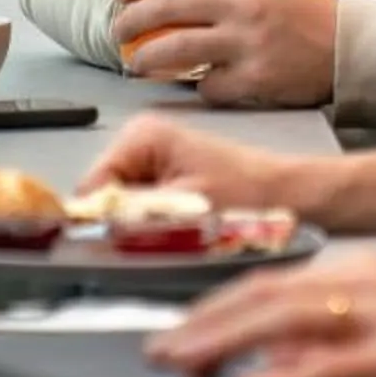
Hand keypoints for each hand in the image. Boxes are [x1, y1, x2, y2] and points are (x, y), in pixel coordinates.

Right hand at [79, 113, 307, 212]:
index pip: (91, 187)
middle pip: (103, 197)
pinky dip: (154, 224)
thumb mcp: (183, 208)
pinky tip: (181, 225)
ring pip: (120, 207)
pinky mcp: (163, 177)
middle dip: (124, 222)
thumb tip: (88, 226)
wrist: (286, 196)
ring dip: (141, 225)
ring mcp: (151, 158)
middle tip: (163, 232)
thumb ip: (131, 215)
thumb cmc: (249, 194)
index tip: (118, 241)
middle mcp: (141, 140)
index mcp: (142, 135)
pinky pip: (139, 209)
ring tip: (178, 227)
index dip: (101, 221)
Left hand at [111, 0, 337, 107]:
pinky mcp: (255, 79)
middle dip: (130, 22)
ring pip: (174, 49)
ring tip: (138, 64)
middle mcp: (240, 3)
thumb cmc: (303, 14)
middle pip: (163, 7)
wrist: (349, 46)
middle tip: (120, 34)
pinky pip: (209, 87)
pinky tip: (207, 86)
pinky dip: (201, 89)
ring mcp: (246, 42)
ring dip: (146, 59)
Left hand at [148, 251, 375, 376]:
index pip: (267, 283)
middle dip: (204, 325)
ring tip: (186, 365)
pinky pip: (334, 366)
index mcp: (357, 273)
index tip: (175, 335)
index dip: (214, 310)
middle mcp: (365, 281)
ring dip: (227, 343)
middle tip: (161, 353)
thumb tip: (264, 368)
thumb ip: (324, 347)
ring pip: (288, 320)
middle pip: (265, 295)